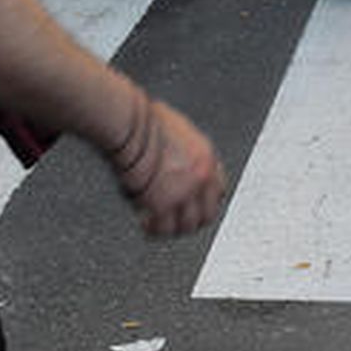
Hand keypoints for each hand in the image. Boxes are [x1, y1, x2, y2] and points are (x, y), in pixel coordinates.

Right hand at [111, 98, 226, 237]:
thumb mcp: (176, 129)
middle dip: (191, 221)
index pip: (218, 190)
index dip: (205, 201)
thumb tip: (169, 152)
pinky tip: (144, 223)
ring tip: (156, 225)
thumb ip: (180, 147)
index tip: (192, 205)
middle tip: (174, 222)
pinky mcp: (163, 203)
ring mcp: (185, 192)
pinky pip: (163, 228)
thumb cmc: (143, 120)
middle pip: (208, 214)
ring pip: (187, 226)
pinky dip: (154, 229)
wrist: (131, 125)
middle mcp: (201, 176)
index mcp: (206, 156)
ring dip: (172, 228)